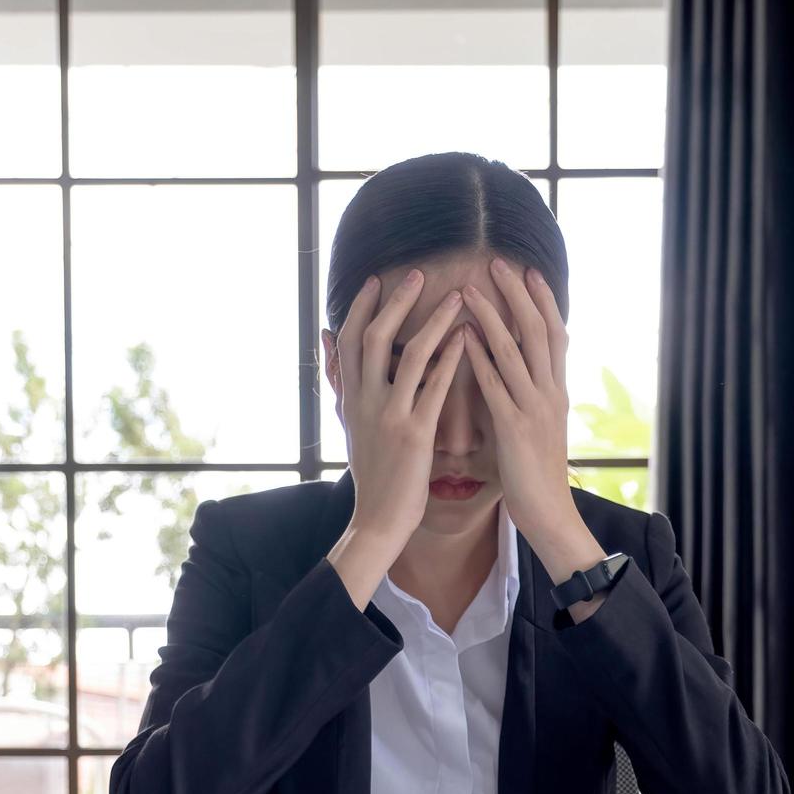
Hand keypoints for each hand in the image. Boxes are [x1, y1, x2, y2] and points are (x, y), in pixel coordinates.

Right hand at [325, 268, 469, 608]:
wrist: (377, 519)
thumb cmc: (370, 470)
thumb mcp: (347, 421)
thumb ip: (339, 378)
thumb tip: (325, 339)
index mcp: (351, 397)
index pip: (350, 340)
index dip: (362, 307)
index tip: (377, 279)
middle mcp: (366, 401)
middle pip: (374, 338)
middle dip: (396, 302)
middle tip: (418, 274)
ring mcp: (391, 416)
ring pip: (409, 356)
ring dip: (433, 321)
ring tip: (456, 297)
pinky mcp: (416, 434)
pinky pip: (435, 388)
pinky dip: (451, 359)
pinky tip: (468, 338)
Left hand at [461, 257, 606, 590]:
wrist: (549, 513)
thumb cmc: (536, 473)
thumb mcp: (537, 426)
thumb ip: (526, 396)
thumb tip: (513, 372)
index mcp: (556, 391)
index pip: (554, 335)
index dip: (542, 301)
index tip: (526, 271)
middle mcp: (551, 392)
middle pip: (540, 331)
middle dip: (519, 295)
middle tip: (500, 262)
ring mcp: (534, 408)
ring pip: (516, 351)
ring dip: (493, 317)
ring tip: (470, 288)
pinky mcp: (515, 428)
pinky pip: (496, 385)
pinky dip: (480, 357)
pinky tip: (464, 337)